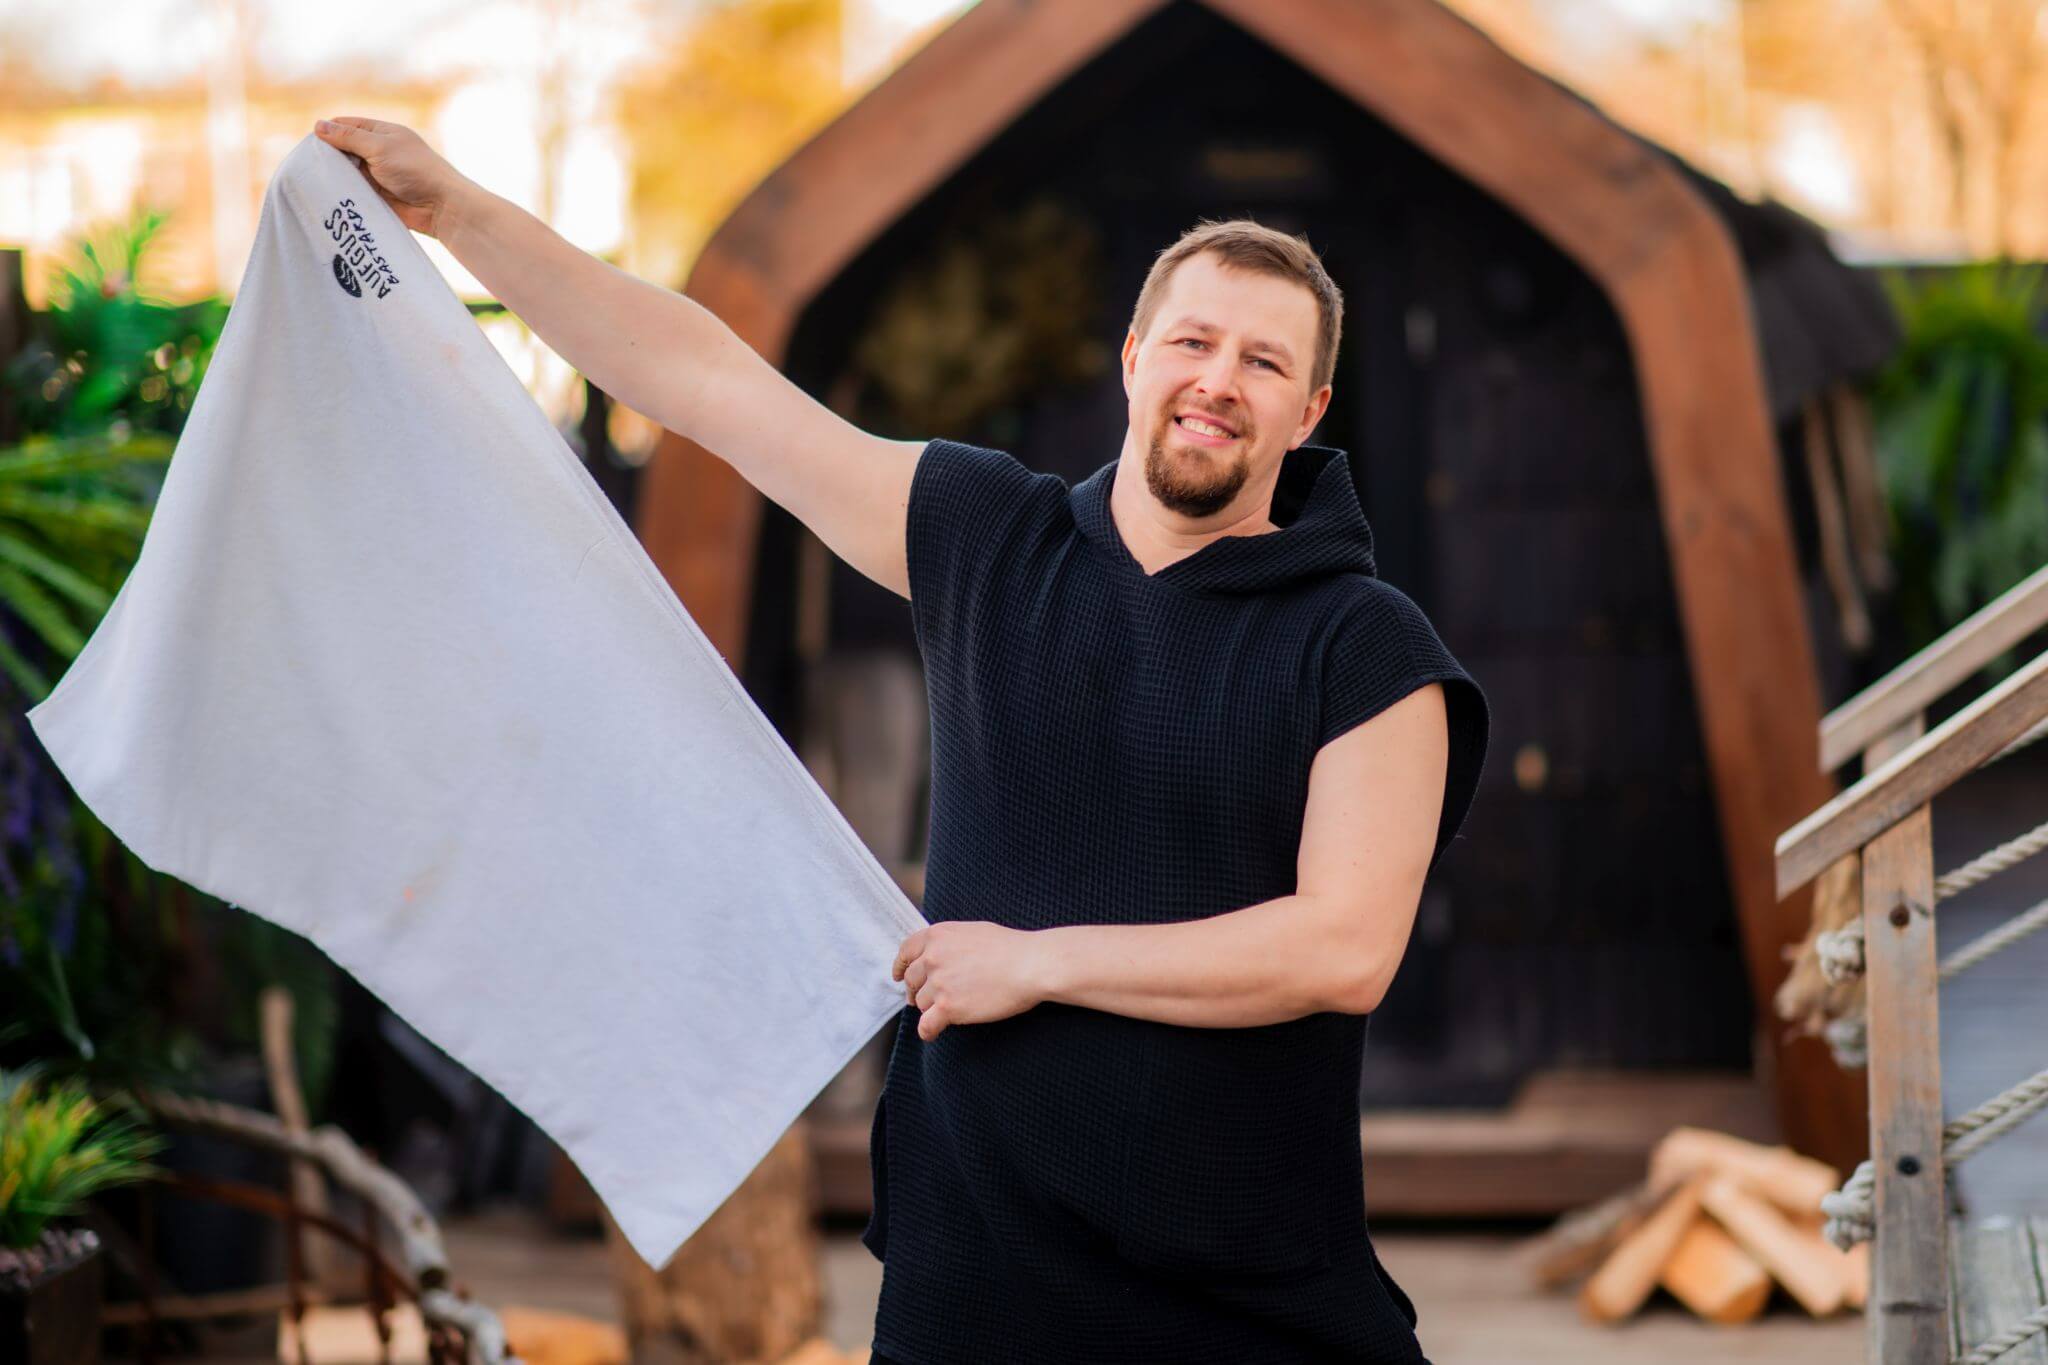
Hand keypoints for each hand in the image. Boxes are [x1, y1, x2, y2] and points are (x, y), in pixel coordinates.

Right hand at [312, 117, 471, 238]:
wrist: (441, 207)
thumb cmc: (414, 170)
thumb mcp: (380, 147)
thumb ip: (349, 137)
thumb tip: (318, 125)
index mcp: (382, 133)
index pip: (347, 126)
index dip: (328, 132)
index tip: (309, 144)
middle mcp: (379, 152)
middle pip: (344, 150)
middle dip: (328, 156)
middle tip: (306, 166)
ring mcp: (378, 175)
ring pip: (347, 172)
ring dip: (334, 177)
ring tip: (311, 182)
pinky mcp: (378, 197)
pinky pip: (354, 192)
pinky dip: (343, 193)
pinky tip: (324, 196)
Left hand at [892, 922, 1049, 1041]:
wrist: (1030, 965)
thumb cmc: (1009, 948)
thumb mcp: (971, 931)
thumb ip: (948, 942)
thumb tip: (936, 955)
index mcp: (937, 935)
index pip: (906, 952)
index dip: (900, 966)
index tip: (899, 976)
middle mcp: (932, 957)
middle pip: (912, 980)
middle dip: (917, 990)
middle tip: (925, 998)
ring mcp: (939, 983)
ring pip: (921, 1003)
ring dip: (931, 1008)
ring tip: (949, 1009)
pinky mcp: (948, 1007)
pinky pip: (926, 1025)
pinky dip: (928, 1031)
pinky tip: (933, 1033)